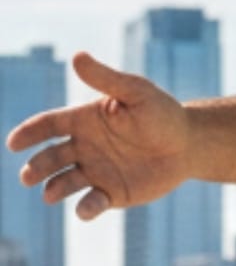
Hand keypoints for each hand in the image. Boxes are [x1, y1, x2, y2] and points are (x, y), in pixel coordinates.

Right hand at [6, 52, 192, 220]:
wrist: (189, 144)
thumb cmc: (162, 112)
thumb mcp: (135, 92)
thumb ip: (105, 79)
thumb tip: (76, 56)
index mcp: (85, 121)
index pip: (48, 125)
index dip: (29, 133)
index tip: (14, 143)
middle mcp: (85, 147)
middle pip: (50, 157)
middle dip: (36, 167)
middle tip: (27, 176)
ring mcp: (96, 171)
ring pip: (64, 183)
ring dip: (53, 189)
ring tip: (49, 194)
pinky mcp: (112, 193)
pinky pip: (92, 203)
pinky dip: (86, 208)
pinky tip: (86, 208)